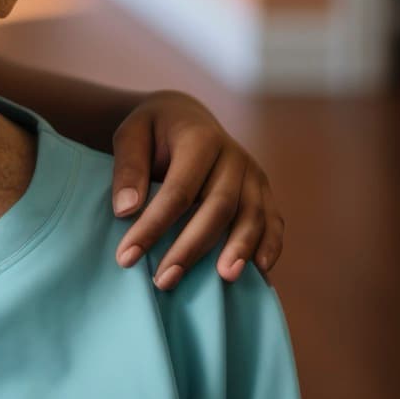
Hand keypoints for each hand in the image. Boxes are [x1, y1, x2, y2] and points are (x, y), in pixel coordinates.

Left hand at [108, 91, 282, 289]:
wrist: (186, 117)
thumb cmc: (153, 132)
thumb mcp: (130, 135)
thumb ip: (128, 168)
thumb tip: (126, 210)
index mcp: (199, 138)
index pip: (178, 190)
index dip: (153, 226)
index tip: (126, 256)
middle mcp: (233, 156)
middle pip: (217, 207)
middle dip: (190, 247)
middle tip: (163, 281)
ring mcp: (253, 174)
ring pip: (251, 216)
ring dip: (237, 251)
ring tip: (223, 281)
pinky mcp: (264, 190)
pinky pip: (273, 220)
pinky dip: (270, 245)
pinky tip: (260, 272)